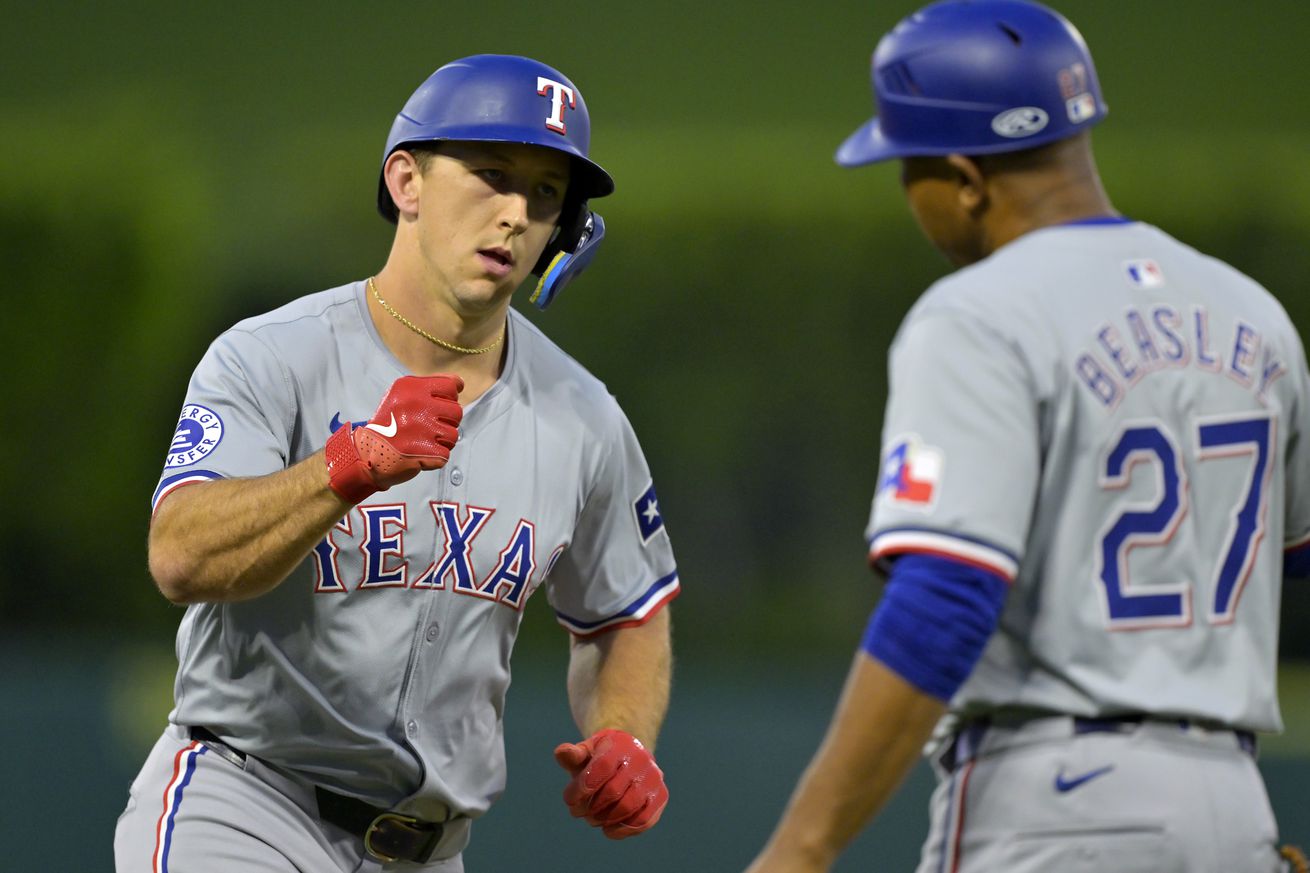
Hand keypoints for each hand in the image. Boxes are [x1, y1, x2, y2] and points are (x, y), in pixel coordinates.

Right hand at [325, 375, 462, 503]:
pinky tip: (421, 452)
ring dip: (442, 440)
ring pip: (453, 434)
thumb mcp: (401, 396)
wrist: (365, 453)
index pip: (451, 386)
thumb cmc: (388, 424)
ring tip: (424, 440)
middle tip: (428, 427)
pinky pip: (445, 453)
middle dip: (446, 421)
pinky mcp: (425, 451)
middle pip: (456, 411)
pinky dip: (436, 457)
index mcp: (411, 387)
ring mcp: (422, 429)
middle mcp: (417, 405)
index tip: (440, 405)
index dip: (449, 398)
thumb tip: (459, 383)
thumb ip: (429, 387)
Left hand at [553, 729, 667, 838]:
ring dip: (604, 819)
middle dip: (590, 807)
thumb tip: (561, 752)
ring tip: (592, 819)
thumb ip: (573, 754)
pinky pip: (643, 820)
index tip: (569, 800)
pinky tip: (608, 829)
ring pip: (627, 807)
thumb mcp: (586, 752)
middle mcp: (641, 758)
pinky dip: (622, 829)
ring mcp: (653, 778)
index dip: (582, 787)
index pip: (602, 767)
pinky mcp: (660, 796)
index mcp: (620, 744)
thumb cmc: (600, 757)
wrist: (629, 756)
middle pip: (612, 791)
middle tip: (578, 812)